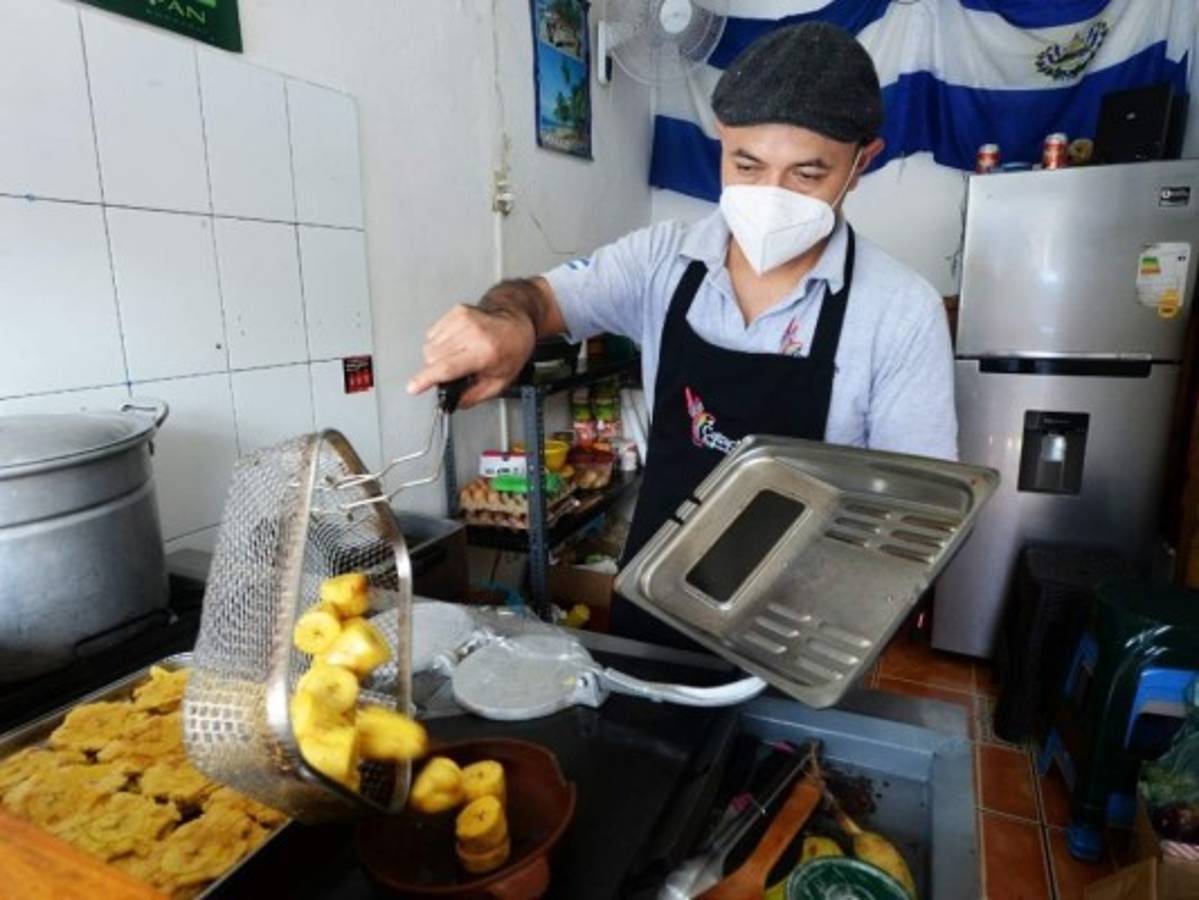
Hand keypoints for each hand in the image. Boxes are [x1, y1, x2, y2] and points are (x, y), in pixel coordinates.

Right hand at [407, 304, 534, 407]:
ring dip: (437, 356)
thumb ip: (473, 396)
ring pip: (429, 346)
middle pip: (433, 357)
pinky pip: (432, 333)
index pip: (447, 367)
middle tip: (452, 371)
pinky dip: (439, 342)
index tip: (413, 387)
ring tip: (457, 355)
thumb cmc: (512, 350)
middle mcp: (473, 333)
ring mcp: (463, 319)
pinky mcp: (456, 311)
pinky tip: (456, 343)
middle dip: (435, 370)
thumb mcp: (499, 382)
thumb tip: (453, 402)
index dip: (427, 379)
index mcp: (485, 352)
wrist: (516, 322)